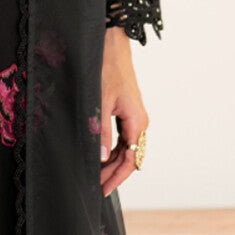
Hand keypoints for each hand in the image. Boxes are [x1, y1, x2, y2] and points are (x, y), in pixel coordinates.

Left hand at [99, 26, 147, 195]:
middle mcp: (140, 123)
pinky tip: (100, 157)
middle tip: (94, 186)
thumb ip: (100, 130)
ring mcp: (135, 119)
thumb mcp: (100, 102)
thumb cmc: (107, 69)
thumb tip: (100, 157)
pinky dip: (111, 150)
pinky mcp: (128, 114)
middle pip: (129, 158)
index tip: (102, 189)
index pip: (130, 160)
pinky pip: (123, 139)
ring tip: (94, 175)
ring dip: (111, 163)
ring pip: (126, 150)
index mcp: (137, 122)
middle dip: (112, 173)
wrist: (113, 45)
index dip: (115, 177)